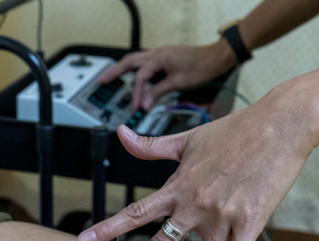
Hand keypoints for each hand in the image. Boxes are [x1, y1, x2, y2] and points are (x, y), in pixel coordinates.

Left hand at [77, 84, 318, 240]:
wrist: (280, 125)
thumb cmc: (235, 130)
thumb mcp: (188, 137)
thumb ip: (152, 145)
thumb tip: (121, 133)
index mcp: (177, 186)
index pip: (135, 212)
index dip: (107, 228)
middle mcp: (195, 204)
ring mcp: (223, 215)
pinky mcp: (251, 222)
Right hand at [99, 42, 237, 110]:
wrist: (217, 58)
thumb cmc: (202, 67)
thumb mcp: (179, 83)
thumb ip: (159, 92)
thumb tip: (144, 103)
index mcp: (159, 57)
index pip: (140, 77)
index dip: (136, 94)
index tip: (135, 108)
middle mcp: (157, 53)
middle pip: (129, 62)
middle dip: (114, 72)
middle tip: (101, 82)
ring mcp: (160, 55)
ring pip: (136, 61)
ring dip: (123, 70)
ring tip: (111, 79)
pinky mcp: (164, 59)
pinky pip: (145, 65)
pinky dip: (137, 73)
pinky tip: (135, 81)